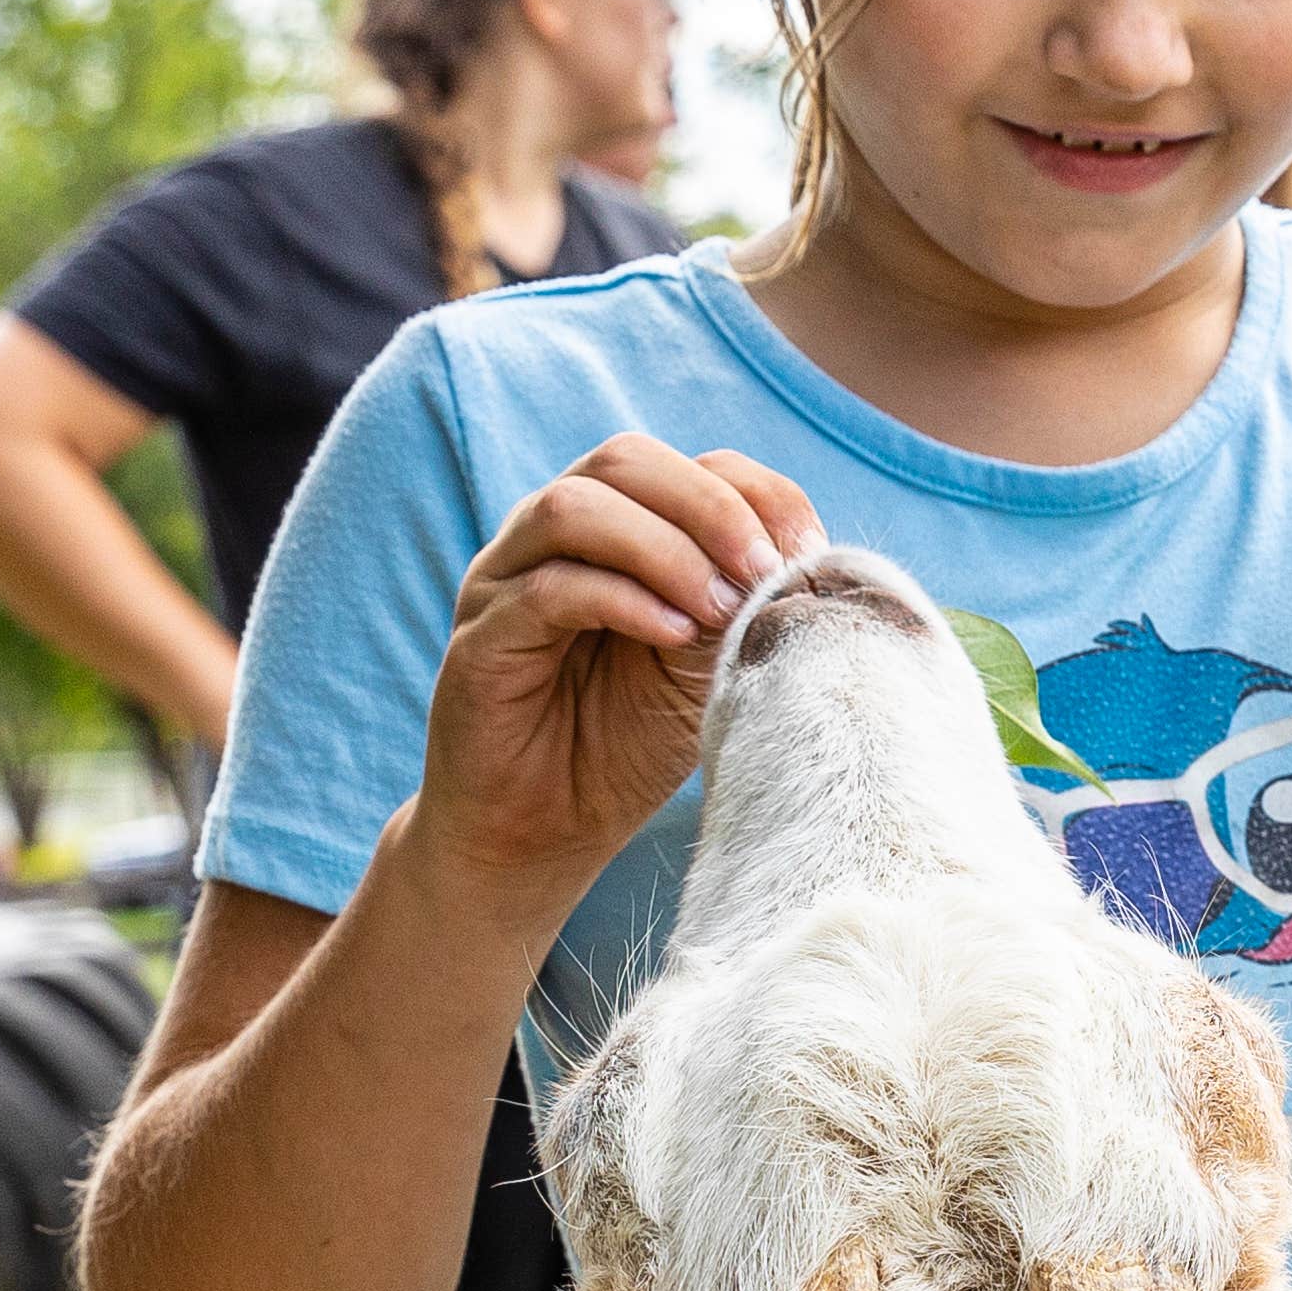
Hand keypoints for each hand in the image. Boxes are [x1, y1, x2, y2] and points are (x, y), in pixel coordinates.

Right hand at [413, 439, 823, 899]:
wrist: (546, 831)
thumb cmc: (629, 743)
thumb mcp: (708, 666)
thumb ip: (742, 606)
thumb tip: (805, 563)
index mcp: (622, 528)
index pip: (692, 465)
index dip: (758, 496)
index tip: (810, 554)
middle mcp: (555, 536)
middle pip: (627, 460)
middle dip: (710, 508)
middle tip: (763, 572)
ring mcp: (507, 577)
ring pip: (576, 508)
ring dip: (664, 549)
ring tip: (716, 608)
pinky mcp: (481, 635)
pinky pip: (547, 587)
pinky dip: (621, 600)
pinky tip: (671, 635)